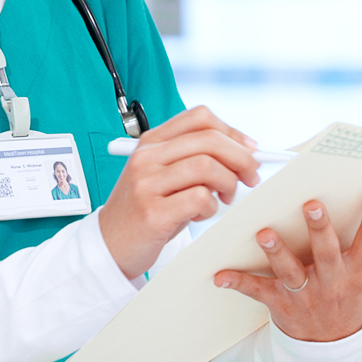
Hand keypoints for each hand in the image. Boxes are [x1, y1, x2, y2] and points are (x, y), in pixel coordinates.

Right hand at [99, 105, 259, 279]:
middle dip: (241, 158)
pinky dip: (212, 207)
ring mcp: (147, 184)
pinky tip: (201, 213)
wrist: (110, 244)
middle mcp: (146, 157)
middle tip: (251, 176)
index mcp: (150, 142)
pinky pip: (200, 198)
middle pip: (208, 140)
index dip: (231, 131)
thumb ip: (193, 159)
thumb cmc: (146, 209)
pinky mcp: (152, 212)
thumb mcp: (162, 175)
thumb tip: (245, 152)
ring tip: (224, 197)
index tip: (249, 149)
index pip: (199, 118)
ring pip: (207, 167)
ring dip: (228, 183)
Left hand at [214, 180, 361, 340]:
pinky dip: (238, 283)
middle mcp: (333, 281)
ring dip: (276, 252)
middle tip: (312, 204)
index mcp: (360, 270)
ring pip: (290, 270)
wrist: (332, 343)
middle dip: (320, 229)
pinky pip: (257, 291)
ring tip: (264, 233)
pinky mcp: (280, 301)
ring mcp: (305, 292)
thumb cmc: (357, 296)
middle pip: (327, 253)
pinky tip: (219, 276)